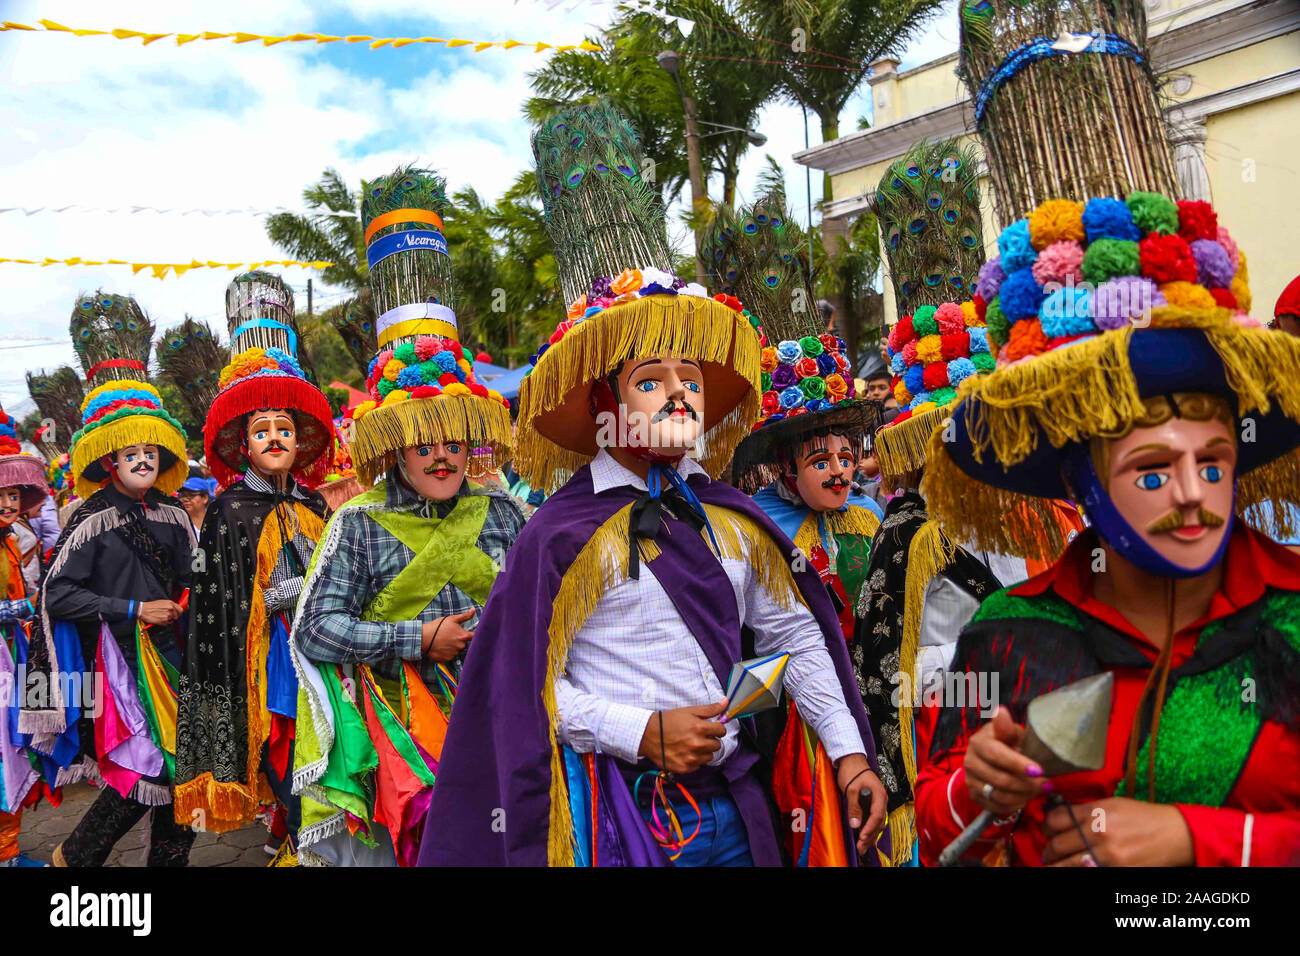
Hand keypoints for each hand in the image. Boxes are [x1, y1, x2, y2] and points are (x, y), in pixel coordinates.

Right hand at [139, 599, 182, 625]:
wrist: (143, 610)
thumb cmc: (151, 606)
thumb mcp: (163, 602)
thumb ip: (170, 605)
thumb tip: (175, 609)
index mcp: (170, 604)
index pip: (180, 610)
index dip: (179, 613)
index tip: (178, 614)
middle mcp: (170, 609)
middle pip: (176, 616)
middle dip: (173, 617)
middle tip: (167, 616)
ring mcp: (167, 615)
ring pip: (171, 620)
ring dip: (167, 620)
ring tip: (160, 616)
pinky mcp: (164, 621)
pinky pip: (167, 624)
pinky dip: (163, 623)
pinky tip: (159, 619)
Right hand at [421, 608, 474, 660]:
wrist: (424, 637)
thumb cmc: (438, 627)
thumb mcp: (452, 619)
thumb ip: (465, 616)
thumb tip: (473, 610)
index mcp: (463, 636)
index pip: (474, 636)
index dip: (473, 634)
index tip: (470, 633)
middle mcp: (460, 646)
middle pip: (464, 643)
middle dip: (459, 640)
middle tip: (450, 635)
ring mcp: (454, 653)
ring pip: (457, 650)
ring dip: (453, 646)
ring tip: (444, 641)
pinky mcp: (447, 659)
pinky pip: (450, 655)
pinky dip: (447, 652)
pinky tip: (442, 647)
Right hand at [638, 700, 726, 774]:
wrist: (648, 735)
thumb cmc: (669, 721)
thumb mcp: (689, 711)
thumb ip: (710, 709)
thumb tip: (726, 702)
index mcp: (700, 728)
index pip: (722, 731)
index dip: (717, 728)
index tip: (710, 728)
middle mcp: (697, 745)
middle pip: (717, 745)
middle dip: (710, 740)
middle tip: (698, 736)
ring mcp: (691, 758)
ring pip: (709, 757)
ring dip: (703, 751)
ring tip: (691, 744)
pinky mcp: (685, 768)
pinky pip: (698, 765)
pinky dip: (694, 760)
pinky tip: (684, 752)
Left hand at [836, 753, 887, 855]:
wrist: (852, 760)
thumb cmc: (853, 771)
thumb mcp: (851, 789)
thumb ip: (854, 807)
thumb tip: (855, 824)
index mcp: (879, 794)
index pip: (877, 815)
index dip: (870, 828)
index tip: (862, 836)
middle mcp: (882, 799)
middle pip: (879, 822)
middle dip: (870, 836)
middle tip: (861, 847)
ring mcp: (879, 802)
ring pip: (877, 822)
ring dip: (870, 834)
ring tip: (862, 846)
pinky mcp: (874, 803)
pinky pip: (874, 819)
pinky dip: (870, 828)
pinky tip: (865, 837)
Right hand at [964, 706, 1048, 814]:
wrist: (991, 760)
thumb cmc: (1007, 744)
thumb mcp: (1010, 733)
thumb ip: (1006, 727)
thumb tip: (1001, 711)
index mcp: (979, 742)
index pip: (996, 755)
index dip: (1018, 764)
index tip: (1039, 771)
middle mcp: (970, 761)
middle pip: (1000, 779)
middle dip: (1026, 784)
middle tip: (1046, 784)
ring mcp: (970, 780)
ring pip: (999, 795)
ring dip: (1023, 796)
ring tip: (1037, 791)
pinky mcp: (975, 796)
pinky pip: (996, 807)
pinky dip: (1014, 805)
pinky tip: (1024, 797)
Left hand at [1041, 797, 1193, 865]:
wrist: (1175, 834)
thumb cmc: (1143, 817)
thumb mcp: (1112, 805)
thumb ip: (1085, 811)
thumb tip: (1059, 817)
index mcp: (1095, 811)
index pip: (1055, 819)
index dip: (1046, 826)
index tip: (1047, 830)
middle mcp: (1098, 832)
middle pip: (1057, 844)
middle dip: (1048, 850)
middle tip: (1048, 852)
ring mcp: (1107, 855)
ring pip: (1066, 865)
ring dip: (1056, 865)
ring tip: (1055, 864)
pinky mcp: (1116, 871)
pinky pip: (1085, 872)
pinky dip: (1076, 871)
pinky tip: (1075, 868)